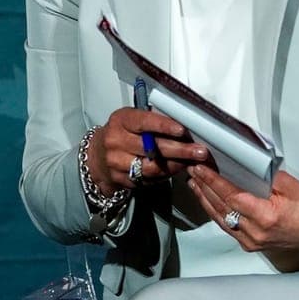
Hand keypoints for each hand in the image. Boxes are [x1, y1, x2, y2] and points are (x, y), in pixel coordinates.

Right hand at [88, 106, 207, 192]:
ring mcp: (116, 162)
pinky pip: (149, 179)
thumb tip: (185, 126)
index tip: (182, 130)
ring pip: (152, 166)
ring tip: (192, 162)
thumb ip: (153, 121)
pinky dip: (166, 174)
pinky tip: (177, 169)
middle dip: (179, 150)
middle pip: (151, 147)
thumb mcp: (132, 120)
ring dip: (176, 165)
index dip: (164, 126)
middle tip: (200, 151)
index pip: (143, 122)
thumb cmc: (123, 133)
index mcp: (120, 120)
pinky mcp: (121, 179)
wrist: (98, 156)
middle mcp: (115, 140)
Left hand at [187, 165, 298, 270]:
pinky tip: (208, 201)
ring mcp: (252, 241)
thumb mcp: (292, 186)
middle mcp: (255, 232)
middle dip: (204, 187)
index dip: (213, 181)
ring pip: (220, 218)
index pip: (231, 196)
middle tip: (193, 171)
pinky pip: (227, 227)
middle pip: (221, 207)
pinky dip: (216, 212)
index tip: (201, 169)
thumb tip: (245, 165)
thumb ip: (267, 177)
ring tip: (194, 183)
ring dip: (205, 200)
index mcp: (266, 217)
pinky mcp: (252, 244)